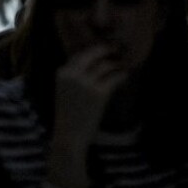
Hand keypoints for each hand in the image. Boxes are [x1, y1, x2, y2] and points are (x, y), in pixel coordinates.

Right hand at [47, 44, 129, 187]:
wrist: (69, 137)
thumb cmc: (68, 115)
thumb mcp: (64, 91)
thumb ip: (75, 76)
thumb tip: (94, 62)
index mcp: (62, 72)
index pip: (80, 54)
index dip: (93, 51)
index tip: (103, 51)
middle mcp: (73, 75)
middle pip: (93, 52)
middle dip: (106, 49)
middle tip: (116, 50)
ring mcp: (86, 83)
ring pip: (106, 64)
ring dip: (117, 64)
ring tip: (122, 65)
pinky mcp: (99, 93)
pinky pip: (115, 77)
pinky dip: (122, 74)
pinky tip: (125, 75)